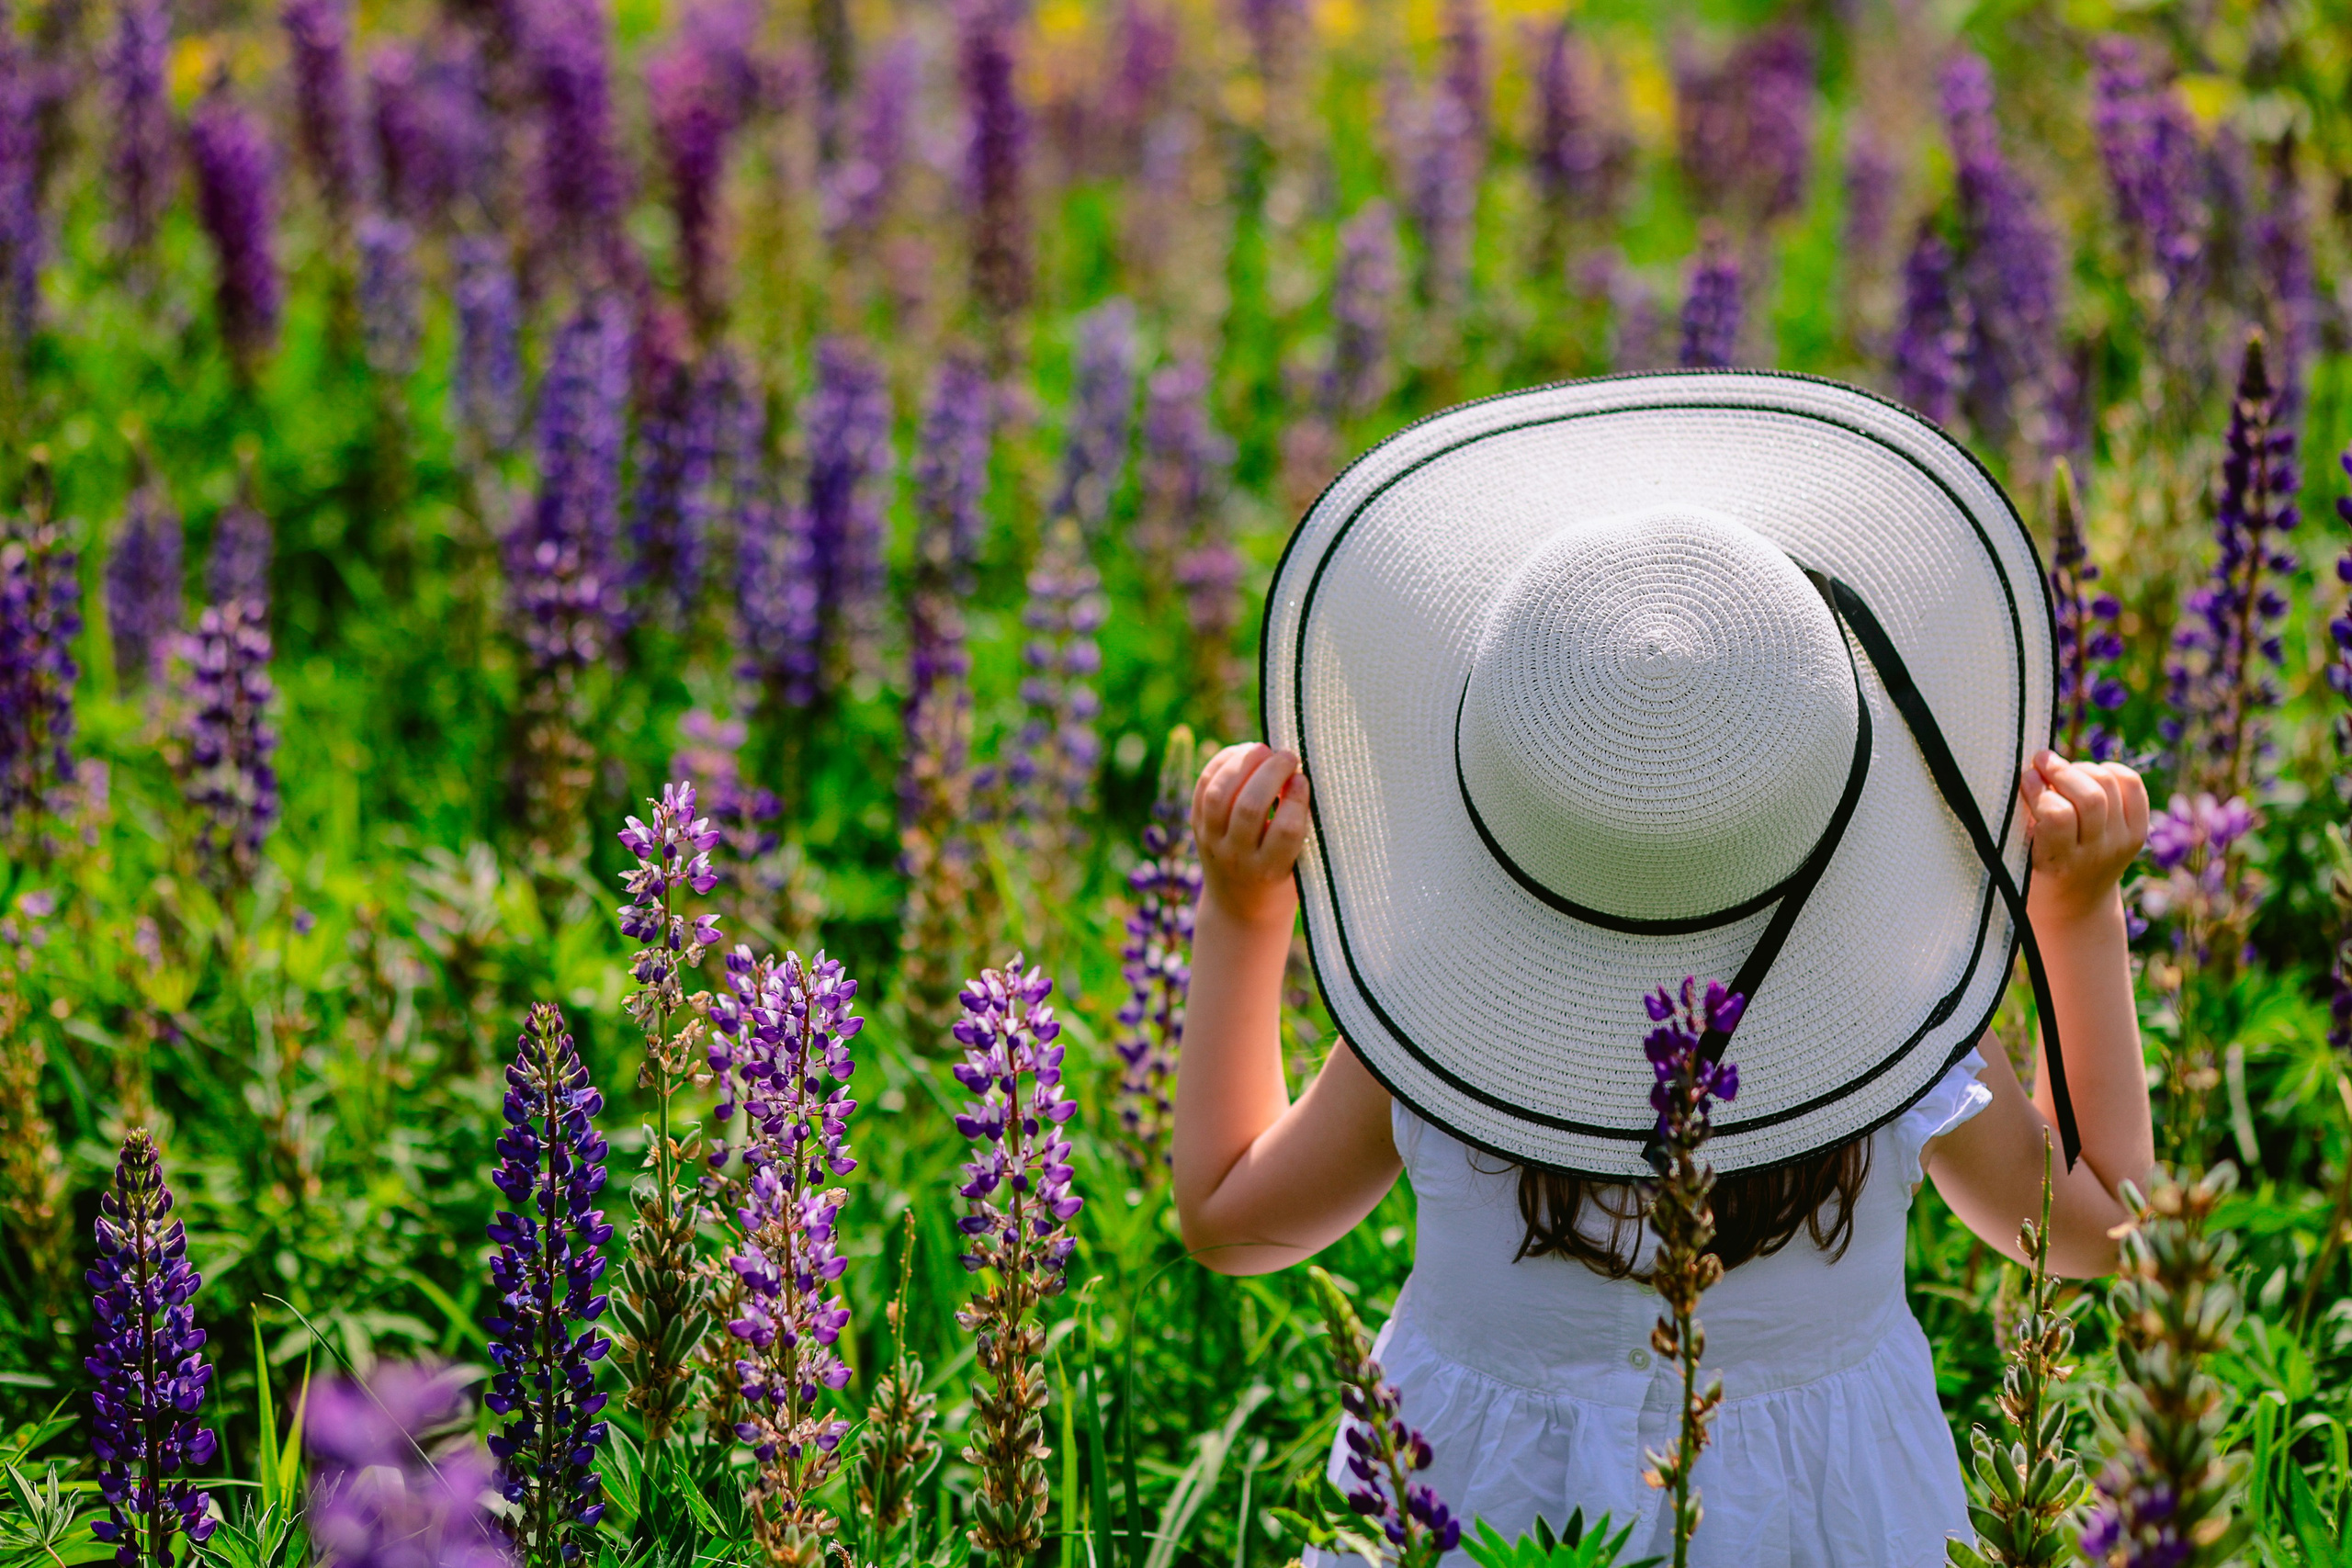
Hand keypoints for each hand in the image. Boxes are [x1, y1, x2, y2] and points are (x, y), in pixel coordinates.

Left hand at [1193, 744, 1310, 928]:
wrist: (1239, 908)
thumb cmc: (1282, 879)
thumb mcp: (1299, 865)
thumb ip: (1301, 827)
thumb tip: (1300, 774)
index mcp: (1270, 871)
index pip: (1286, 831)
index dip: (1297, 799)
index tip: (1304, 781)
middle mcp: (1237, 857)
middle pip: (1249, 806)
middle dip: (1272, 772)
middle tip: (1289, 757)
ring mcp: (1212, 842)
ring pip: (1220, 794)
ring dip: (1243, 763)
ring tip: (1264, 750)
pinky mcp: (1197, 827)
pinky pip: (1203, 787)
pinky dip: (1221, 763)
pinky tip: (1242, 753)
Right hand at [2020, 750, 2148, 925]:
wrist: (2076, 903)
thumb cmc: (2035, 870)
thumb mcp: (2021, 854)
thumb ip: (2025, 818)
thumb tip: (2032, 770)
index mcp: (2061, 864)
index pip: (2058, 817)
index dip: (2039, 789)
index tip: (2025, 777)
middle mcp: (2098, 855)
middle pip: (2090, 797)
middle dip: (2062, 771)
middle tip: (2040, 760)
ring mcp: (2123, 843)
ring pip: (2109, 784)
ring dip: (2081, 768)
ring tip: (2061, 770)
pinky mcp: (2139, 832)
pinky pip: (2132, 784)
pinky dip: (2110, 770)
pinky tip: (2090, 774)